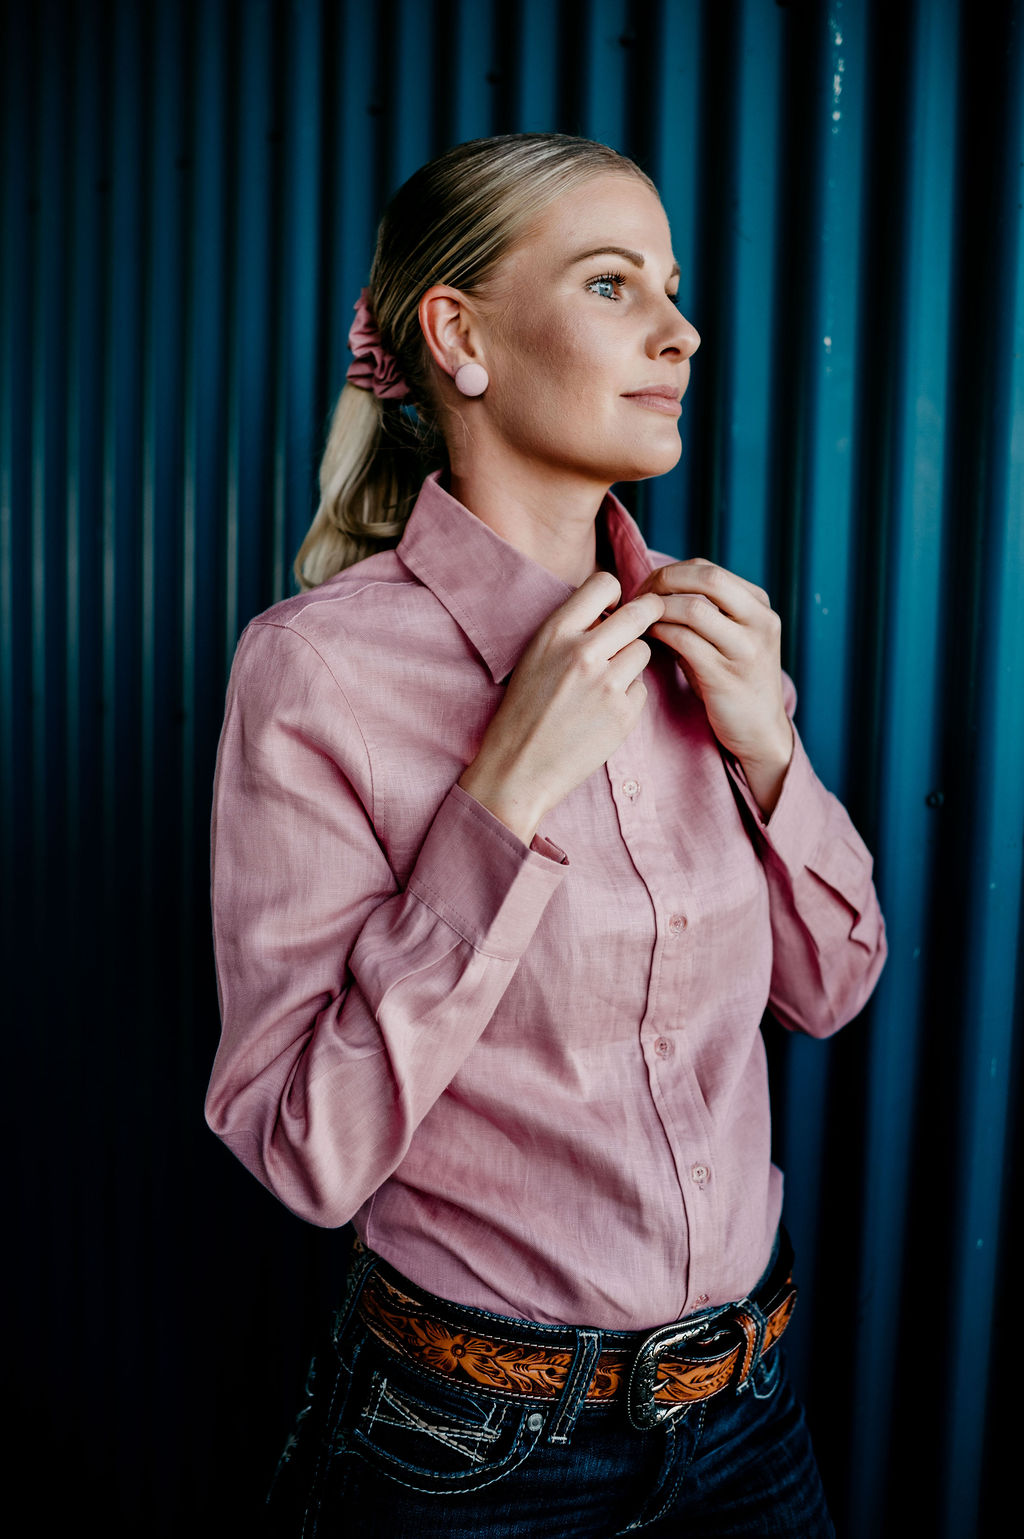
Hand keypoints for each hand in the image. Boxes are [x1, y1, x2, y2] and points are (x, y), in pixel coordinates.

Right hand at [459, 572, 664, 843]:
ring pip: (644, 652)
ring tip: (606, 681)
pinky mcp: (623, 714)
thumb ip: (572, 630)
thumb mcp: (536, 656)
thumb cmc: (525, 710)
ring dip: (633, 661)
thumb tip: (616, 610)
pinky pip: (642, 689)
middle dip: (647, 616)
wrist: (518, 767)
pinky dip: (629, 696)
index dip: (616, 594)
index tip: (616, 607)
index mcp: (555, 632)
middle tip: (648, 622)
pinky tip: (603, 711)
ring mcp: (606, 685)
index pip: (605, 584)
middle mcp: (582, 653)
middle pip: (639, 614)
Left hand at [635, 559, 792, 815]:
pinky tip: (648, 641)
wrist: (759, 731)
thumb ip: (699, 613)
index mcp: (759, 605)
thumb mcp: (726, 639)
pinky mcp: (726, 676)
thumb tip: (649, 592)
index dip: (670, 573)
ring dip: (657, 610)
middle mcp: (759, 622)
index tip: (644, 589)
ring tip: (638, 622)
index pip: (709, 569)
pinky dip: (660, 634)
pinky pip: (685, 641)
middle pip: (707, 578)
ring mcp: (746, 649)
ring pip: (693, 609)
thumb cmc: (731, 681)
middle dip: (663, 582)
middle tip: (636, 599)